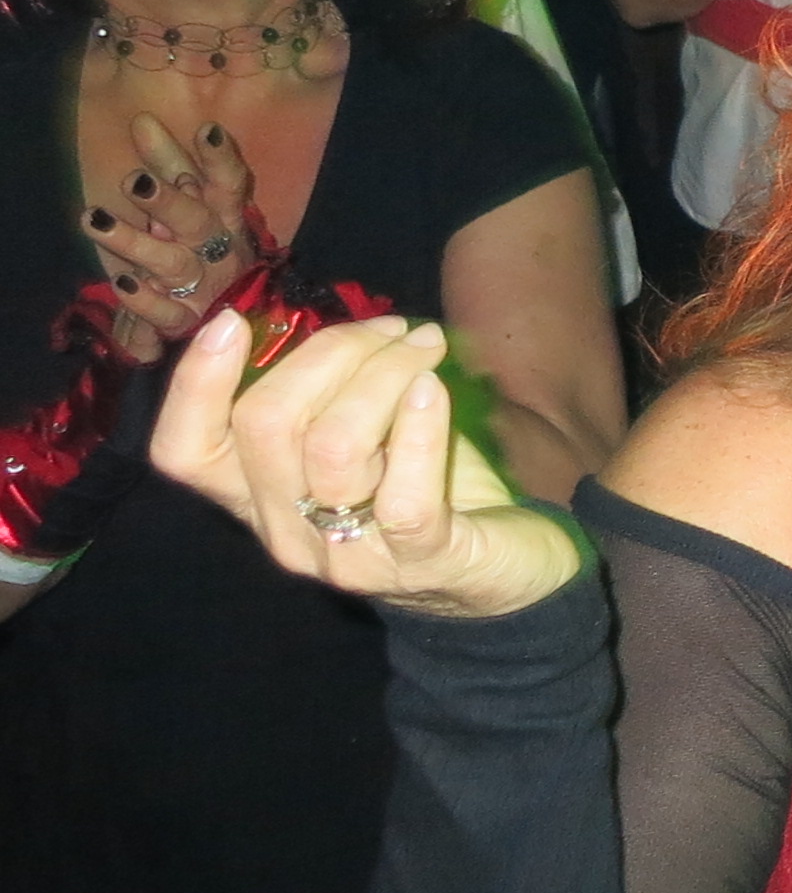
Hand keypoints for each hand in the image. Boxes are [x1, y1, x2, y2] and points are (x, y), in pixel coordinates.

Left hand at [89, 115, 263, 363]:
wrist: (221, 321)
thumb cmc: (199, 252)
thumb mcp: (190, 208)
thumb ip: (169, 168)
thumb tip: (142, 120)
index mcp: (226, 219)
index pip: (228, 185)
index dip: (220, 160)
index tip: (205, 130)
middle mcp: (219, 250)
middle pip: (197, 222)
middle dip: (167, 202)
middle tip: (134, 181)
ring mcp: (204, 287)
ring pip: (173, 264)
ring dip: (135, 243)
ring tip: (94, 221)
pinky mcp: (186, 321)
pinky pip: (166, 314)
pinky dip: (145, 301)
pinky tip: (123, 285)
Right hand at [152, 310, 580, 619]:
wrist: (505, 569)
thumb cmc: (425, 485)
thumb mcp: (364, 437)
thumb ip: (329, 395)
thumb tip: (333, 328)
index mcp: (258, 498)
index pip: (186, 452)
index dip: (195, 385)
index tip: (232, 324)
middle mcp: (288, 534)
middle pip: (265, 425)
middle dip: (330, 353)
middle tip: (393, 329)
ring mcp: (350, 558)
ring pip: (333, 447)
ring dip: (383, 377)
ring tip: (425, 349)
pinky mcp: (422, 564)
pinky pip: (406, 495)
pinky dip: (419, 429)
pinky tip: (434, 389)